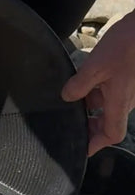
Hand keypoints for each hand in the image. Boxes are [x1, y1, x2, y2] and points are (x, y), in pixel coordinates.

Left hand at [62, 10, 134, 155]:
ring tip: (71, 102)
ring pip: (106, 107)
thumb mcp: (95, 65)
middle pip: (108, 123)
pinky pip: (108, 93)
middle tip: (72, 125)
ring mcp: (126, 89)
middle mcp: (124, 99)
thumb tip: (67, 97)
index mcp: (119, 102)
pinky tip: (82, 83)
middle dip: (90, 128)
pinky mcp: (124, 77)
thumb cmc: (127, 45)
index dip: (97, 144)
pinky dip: (95, 93)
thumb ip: (79, 84)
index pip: (112, 134)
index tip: (82, 149)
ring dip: (90, 108)